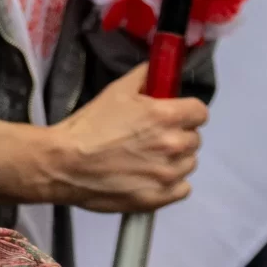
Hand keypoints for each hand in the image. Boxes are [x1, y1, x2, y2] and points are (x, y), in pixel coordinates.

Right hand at [0, 65, 206, 210]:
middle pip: (194, 139)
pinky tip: (151, 177)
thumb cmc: (90, 125)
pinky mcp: (160, 198)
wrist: (65, 163)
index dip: (187, 112)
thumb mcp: (116, 90)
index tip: (174, 115)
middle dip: (178, 135)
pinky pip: (183, 188)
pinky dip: (171, 183)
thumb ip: (144, 76)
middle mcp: (173, 145)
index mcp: (166, 116)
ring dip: (175, 160)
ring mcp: (168, 174)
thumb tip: (160, 68)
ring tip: (149, 160)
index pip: (200, 112)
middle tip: (153, 137)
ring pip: (189, 163)